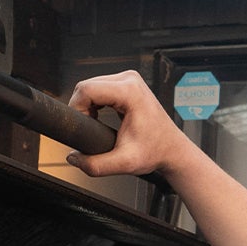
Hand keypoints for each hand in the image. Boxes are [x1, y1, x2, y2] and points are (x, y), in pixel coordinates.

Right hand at [66, 70, 192, 180]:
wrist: (172, 149)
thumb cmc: (156, 151)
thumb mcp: (124, 163)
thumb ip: (96, 165)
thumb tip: (74, 159)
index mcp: (130, 92)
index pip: (86, 89)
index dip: (76, 108)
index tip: (82, 126)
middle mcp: (130, 80)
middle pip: (87, 85)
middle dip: (81, 108)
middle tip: (89, 129)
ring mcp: (129, 80)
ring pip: (91, 86)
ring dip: (87, 106)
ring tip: (95, 124)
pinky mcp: (127, 84)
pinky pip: (100, 88)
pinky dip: (94, 103)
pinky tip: (100, 117)